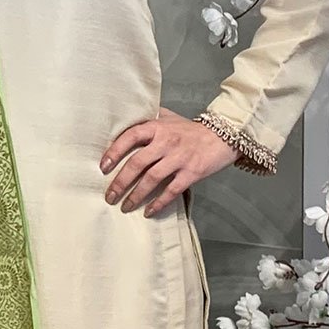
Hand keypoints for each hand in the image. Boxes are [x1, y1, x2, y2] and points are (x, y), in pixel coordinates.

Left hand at [99, 106, 237, 216]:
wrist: (224, 135)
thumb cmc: (191, 129)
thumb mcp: (169, 117)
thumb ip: (149, 119)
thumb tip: (125, 119)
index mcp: (158, 127)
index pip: (131, 136)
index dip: (115, 151)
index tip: (104, 166)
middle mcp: (167, 142)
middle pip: (138, 163)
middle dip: (121, 182)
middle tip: (110, 196)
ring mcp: (180, 158)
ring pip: (152, 179)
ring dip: (136, 195)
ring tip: (125, 206)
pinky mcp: (192, 172)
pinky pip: (172, 190)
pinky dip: (159, 202)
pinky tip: (149, 211)